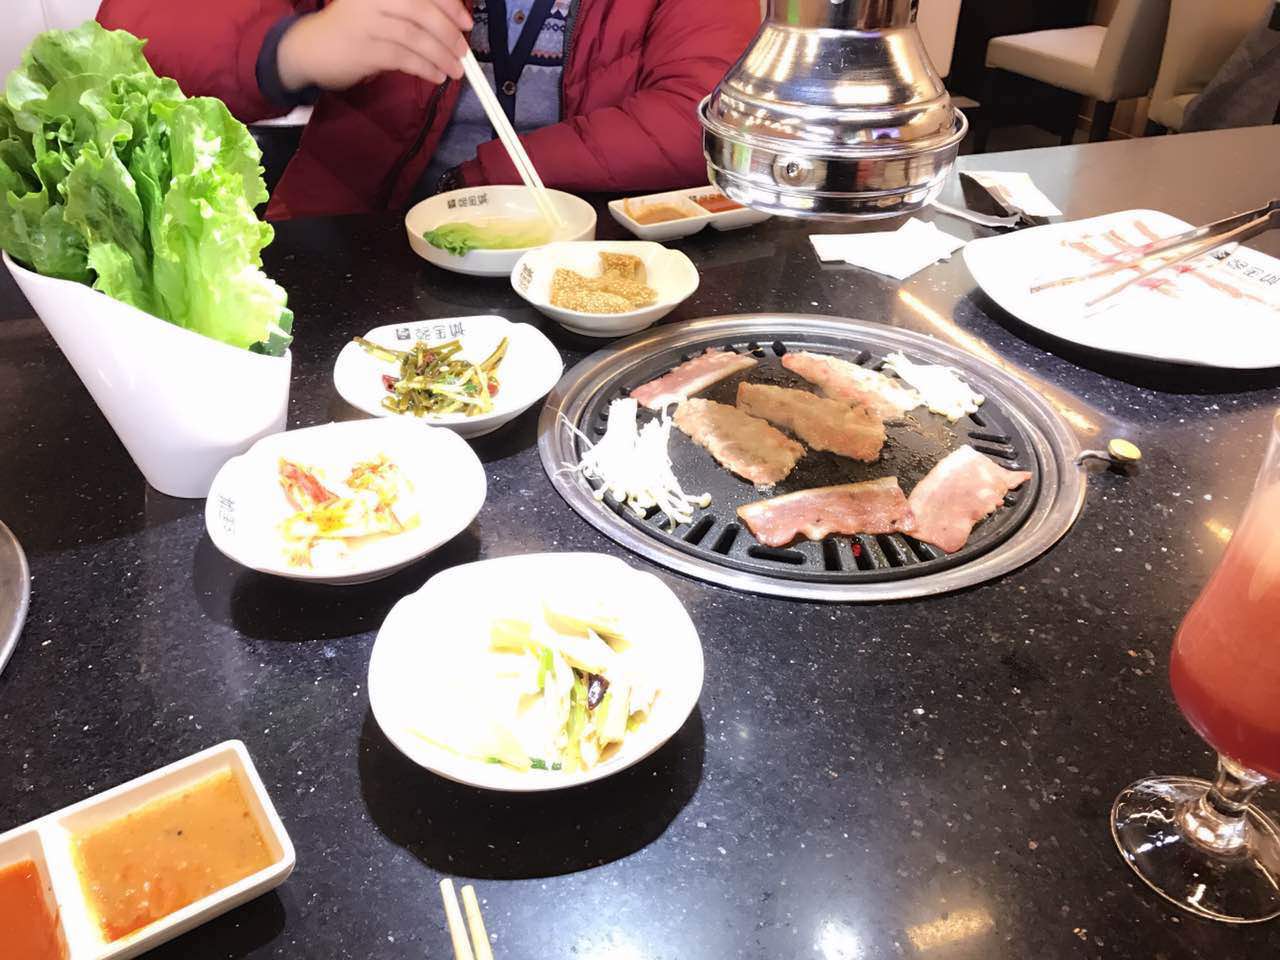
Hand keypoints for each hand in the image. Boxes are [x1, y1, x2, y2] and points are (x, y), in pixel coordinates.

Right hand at [277, 0, 472, 90]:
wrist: (311, 48)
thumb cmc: (354, 27)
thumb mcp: (381, 8)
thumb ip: (413, 10)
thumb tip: (454, 22)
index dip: (449, 4)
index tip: (465, 22)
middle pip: (421, 10)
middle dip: (448, 32)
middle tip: (463, 51)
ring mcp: (366, 21)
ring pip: (415, 37)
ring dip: (441, 56)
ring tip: (454, 70)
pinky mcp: (364, 49)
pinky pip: (404, 58)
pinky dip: (425, 68)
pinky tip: (436, 75)